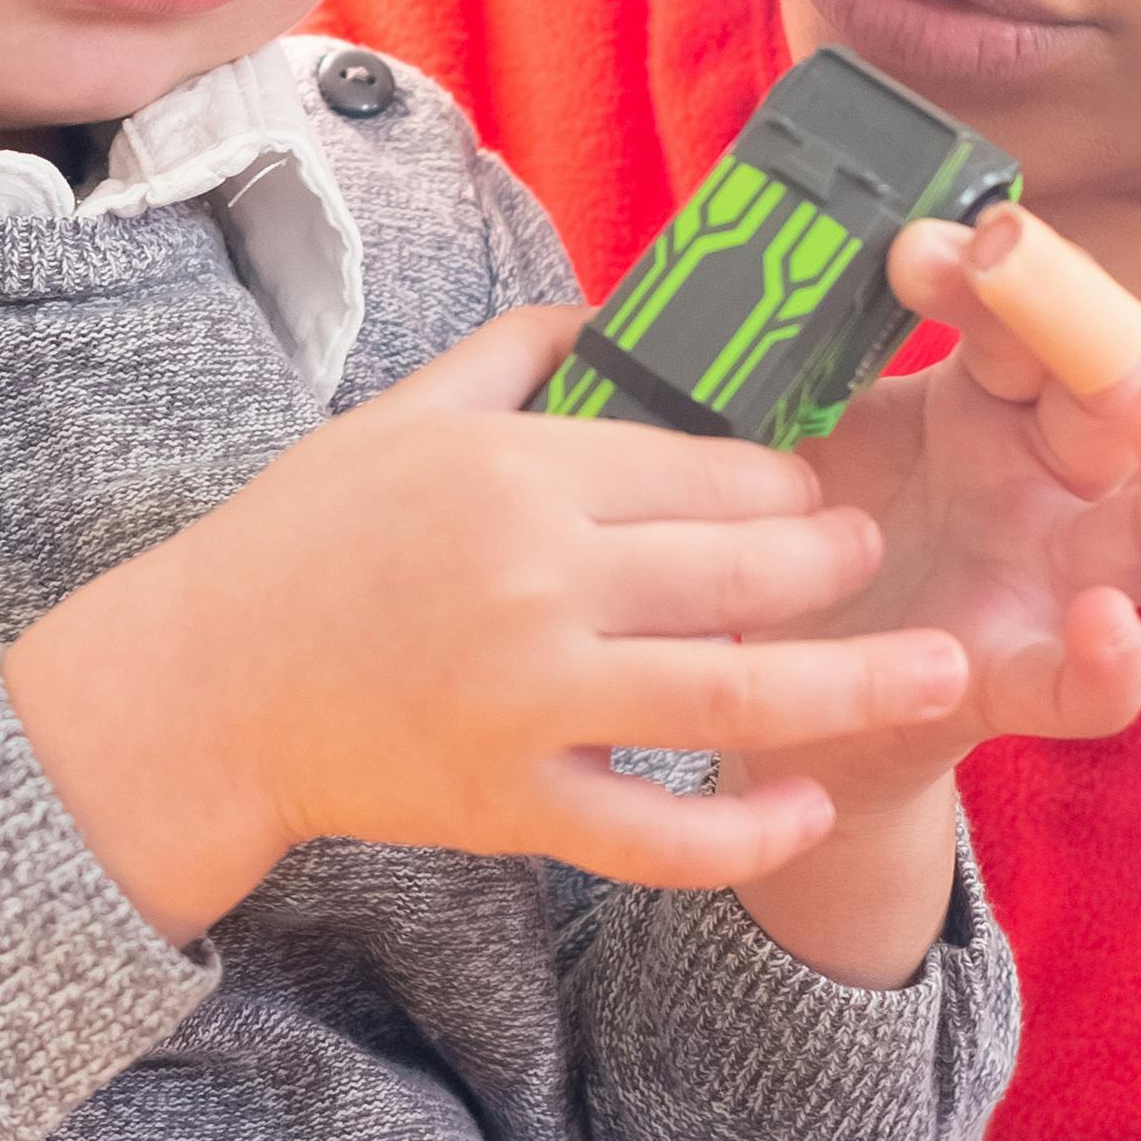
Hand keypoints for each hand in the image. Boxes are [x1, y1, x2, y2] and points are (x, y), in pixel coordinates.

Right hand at [4, 304, 969, 937]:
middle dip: (836, 560)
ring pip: (732, 692)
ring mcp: (530, 698)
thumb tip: (618, 309)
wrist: (199, 691)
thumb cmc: (299, 543)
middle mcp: (535, 580)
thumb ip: (515, 353)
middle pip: (741, 567)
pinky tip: (807, 804)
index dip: (787, 477)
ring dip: (853, 683)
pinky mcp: (514, 801)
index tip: (822, 484)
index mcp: (516, 471)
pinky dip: (743, 828)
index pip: (704, 466)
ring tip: (940, 671)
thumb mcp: (398, 415)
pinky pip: (657, 832)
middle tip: (878, 559)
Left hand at [783, 207, 1140, 785]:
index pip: (1028, 318)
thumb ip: (798, 366)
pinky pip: (1094, 690)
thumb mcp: (799, 434)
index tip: (912, 247)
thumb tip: (764, 277)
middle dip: (1090, 319)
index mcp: (990, 406)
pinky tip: (1105, 624)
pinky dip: (1115, 664)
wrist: (764, 692)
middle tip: (1019, 260)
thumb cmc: (796, 541)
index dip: (993, 274)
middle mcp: (1048, 485)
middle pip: (1124, 391)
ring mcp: (1051, 587)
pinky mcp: (1017, 685)